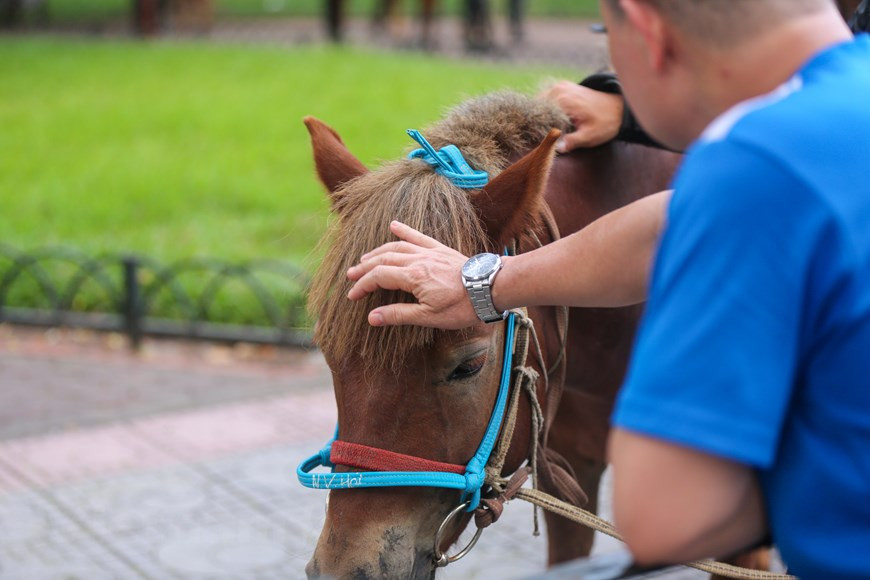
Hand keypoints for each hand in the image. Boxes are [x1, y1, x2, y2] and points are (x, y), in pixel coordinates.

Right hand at [346, 221, 478, 328]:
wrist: (490, 288)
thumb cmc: (462, 306)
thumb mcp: (429, 317)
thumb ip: (399, 315)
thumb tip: (372, 317)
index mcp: (413, 277)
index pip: (378, 277)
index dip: (362, 286)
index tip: (352, 296)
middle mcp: (418, 260)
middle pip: (383, 260)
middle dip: (364, 268)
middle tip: (350, 276)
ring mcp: (429, 252)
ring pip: (396, 247)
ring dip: (377, 252)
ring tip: (365, 259)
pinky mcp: (440, 249)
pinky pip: (418, 236)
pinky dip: (404, 230)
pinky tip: (394, 225)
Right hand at [539, 80, 624, 150]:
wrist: (619, 108)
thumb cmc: (606, 122)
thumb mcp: (589, 136)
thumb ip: (572, 142)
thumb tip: (556, 148)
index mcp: (562, 100)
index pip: (537, 113)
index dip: (534, 127)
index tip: (534, 140)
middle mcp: (558, 89)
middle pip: (536, 107)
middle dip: (536, 122)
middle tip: (539, 137)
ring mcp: (560, 87)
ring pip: (540, 103)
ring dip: (541, 116)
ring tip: (544, 130)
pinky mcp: (563, 88)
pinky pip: (547, 99)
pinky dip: (546, 110)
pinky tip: (551, 122)